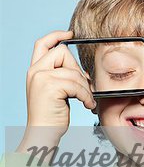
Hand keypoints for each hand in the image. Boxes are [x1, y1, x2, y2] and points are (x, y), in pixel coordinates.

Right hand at [17, 30, 96, 152]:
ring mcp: (41, 78)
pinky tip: (86, 105)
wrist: (43, 133)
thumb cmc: (51, 116)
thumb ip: (61, 76)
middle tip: (82, 88)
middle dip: (77, 70)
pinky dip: (85, 96)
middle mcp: (35, 71)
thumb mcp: (54, 91)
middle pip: (62, 52)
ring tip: (86, 100)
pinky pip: (76, 84)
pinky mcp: (49, 86)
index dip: (56, 35)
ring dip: (84, 88)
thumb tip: (80, 70)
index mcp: (34, 70)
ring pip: (73, 71)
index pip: (43, 44)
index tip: (70, 33)